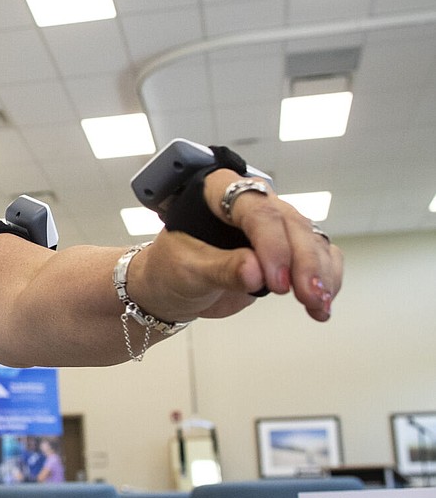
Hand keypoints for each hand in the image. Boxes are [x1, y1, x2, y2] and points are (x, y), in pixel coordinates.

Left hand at [134, 169, 341, 323]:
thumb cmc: (170, 270)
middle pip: (291, 224)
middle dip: (305, 262)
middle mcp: (252, 202)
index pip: (256, 210)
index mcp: (217, 191)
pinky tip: (322, 305)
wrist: (171, 289)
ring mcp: (273, 226)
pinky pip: (319, 256)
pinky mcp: (287, 251)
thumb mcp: (186, 271)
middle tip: (308, 296)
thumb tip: (256, 273)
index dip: (272, 245)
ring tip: (318, 305)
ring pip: (311, 239)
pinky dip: (327, 279)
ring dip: (321, 273)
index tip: (275, 282)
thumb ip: (220, 269)